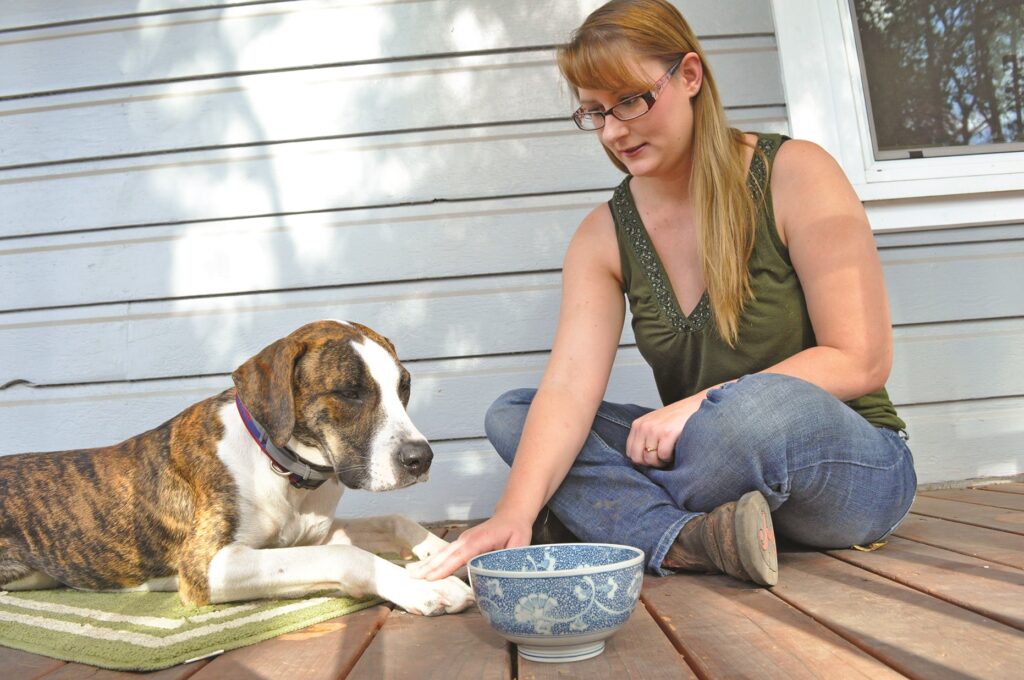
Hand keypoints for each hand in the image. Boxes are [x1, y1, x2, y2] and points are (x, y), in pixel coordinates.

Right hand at [406, 513, 531, 580]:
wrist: (511, 515)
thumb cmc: (516, 531)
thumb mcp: (519, 546)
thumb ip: (511, 560)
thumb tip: (505, 577)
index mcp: (480, 540)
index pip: (461, 555)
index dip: (446, 567)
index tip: (431, 577)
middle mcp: (468, 538)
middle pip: (446, 554)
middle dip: (430, 567)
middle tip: (414, 579)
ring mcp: (463, 539)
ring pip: (443, 553)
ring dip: (428, 564)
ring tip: (412, 575)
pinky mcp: (462, 542)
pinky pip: (446, 553)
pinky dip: (434, 561)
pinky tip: (425, 569)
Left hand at [625, 393, 702, 466]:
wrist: (696, 405)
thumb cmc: (676, 418)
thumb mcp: (654, 423)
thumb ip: (644, 437)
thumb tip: (639, 461)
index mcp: (637, 425)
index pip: (630, 453)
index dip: (642, 459)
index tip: (654, 457)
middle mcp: (643, 427)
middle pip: (638, 459)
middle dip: (651, 463)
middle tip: (662, 458)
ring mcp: (654, 430)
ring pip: (651, 459)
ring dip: (662, 461)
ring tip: (670, 452)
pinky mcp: (667, 433)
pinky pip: (664, 456)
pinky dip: (671, 457)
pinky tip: (676, 449)